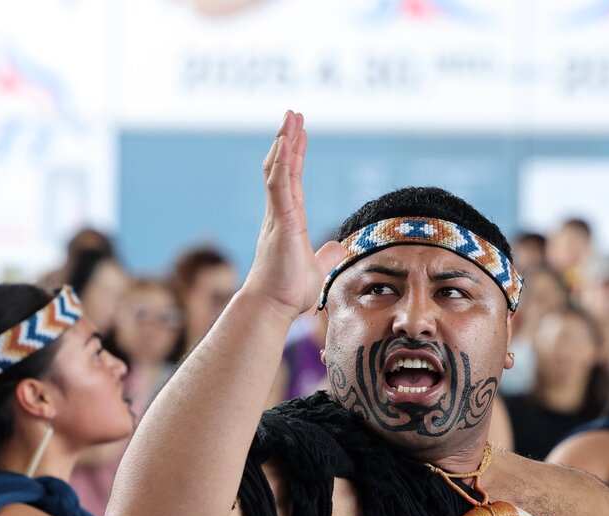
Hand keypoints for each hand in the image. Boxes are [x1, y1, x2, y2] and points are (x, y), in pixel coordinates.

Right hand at [244, 111, 344, 319]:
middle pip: (283, 168)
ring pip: (279, 170)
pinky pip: (279, 185)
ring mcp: (277, 217)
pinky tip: (286, 142)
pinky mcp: (280, 222)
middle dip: (288, 140)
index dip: (295, 158)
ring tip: (291, 117)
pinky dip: (282, 162)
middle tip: (293, 115)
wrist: (272, 307)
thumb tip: (336, 247)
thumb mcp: (316, 269)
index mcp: (288, 222)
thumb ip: (325, 255)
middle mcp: (279, 215)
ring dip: (286, 142)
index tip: (299, 136)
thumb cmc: (288, 292)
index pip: (291, 182)